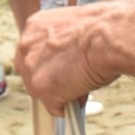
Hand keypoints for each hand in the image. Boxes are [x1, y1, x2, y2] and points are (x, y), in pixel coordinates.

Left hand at [15, 1, 122, 116]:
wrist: (108, 36)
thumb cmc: (102, 30)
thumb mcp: (74, 30)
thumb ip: (61, 46)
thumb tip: (68, 66)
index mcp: (34, 26)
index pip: (30, 53)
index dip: (46, 65)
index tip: (59, 70)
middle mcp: (26, 46)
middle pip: (30, 74)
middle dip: (49, 81)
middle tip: (72, 82)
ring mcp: (31, 68)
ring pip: (41, 92)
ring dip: (60, 94)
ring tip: (82, 86)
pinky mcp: (41, 88)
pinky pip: (54, 107)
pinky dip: (68, 107)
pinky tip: (83, 95)